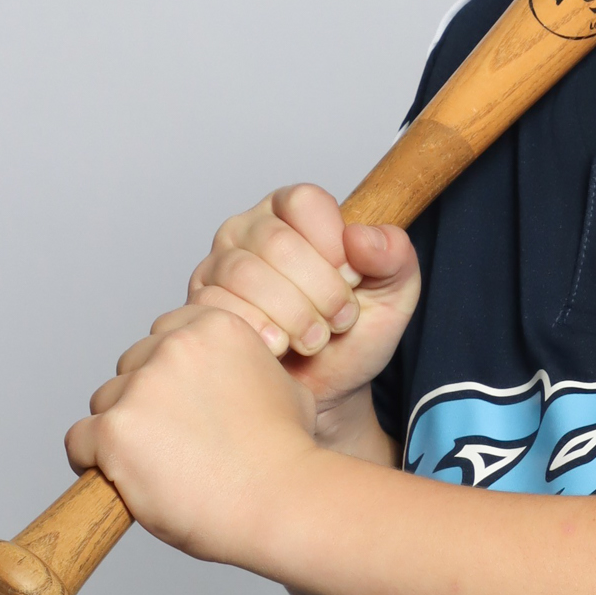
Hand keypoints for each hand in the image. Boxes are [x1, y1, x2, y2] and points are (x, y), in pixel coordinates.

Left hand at [66, 305, 318, 566]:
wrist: (281, 503)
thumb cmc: (287, 457)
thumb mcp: (284, 387)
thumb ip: (246, 370)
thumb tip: (232, 381)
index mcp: (214, 327)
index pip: (163, 336)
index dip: (169, 374)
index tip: (182, 406)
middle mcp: (174, 346)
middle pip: (130, 368)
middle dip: (144, 402)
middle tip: (172, 444)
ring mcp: (141, 388)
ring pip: (104, 403)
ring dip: (122, 432)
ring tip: (156, 468)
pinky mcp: (115, 431)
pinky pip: (79, 441)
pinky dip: (94, 463)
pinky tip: (123, 481)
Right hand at [189, 184, 419, 442]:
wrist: (328, 392)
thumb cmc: (356, 336)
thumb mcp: (395, 294)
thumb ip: (394, 255)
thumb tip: (360, 238)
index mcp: (296, 211)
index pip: (304, 202)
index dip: (334, 247)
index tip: (352, 282)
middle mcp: (251, 229)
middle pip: (275, 242)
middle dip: (319, 292)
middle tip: (338, 322)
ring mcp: (219, 265)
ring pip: (244, 275)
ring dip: (291, 317)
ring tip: (313, 341)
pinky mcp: (200, 304)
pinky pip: (218, 309)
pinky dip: (259, 334)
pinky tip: (278, 349)